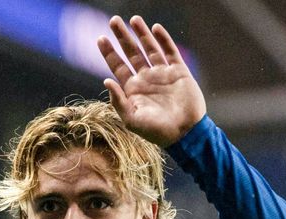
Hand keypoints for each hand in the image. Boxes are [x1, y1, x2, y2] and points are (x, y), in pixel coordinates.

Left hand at [98, 16, 205, 146]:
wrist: (185, 133)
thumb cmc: (156, 132)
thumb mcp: (132, 119)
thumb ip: (118, 101)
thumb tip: (106, 81)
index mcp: (133, 89)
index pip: (117, 66)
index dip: (109, 52)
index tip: (100, 38)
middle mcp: (146, 78)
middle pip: (131, 52)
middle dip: (122, 37)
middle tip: (114, 21)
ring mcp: (162, 74)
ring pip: (150, 48)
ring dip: (142, 34)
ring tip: (133, 19)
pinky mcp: (179, 72)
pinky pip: (170, 52)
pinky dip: (163, 39)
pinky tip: (155, 28)